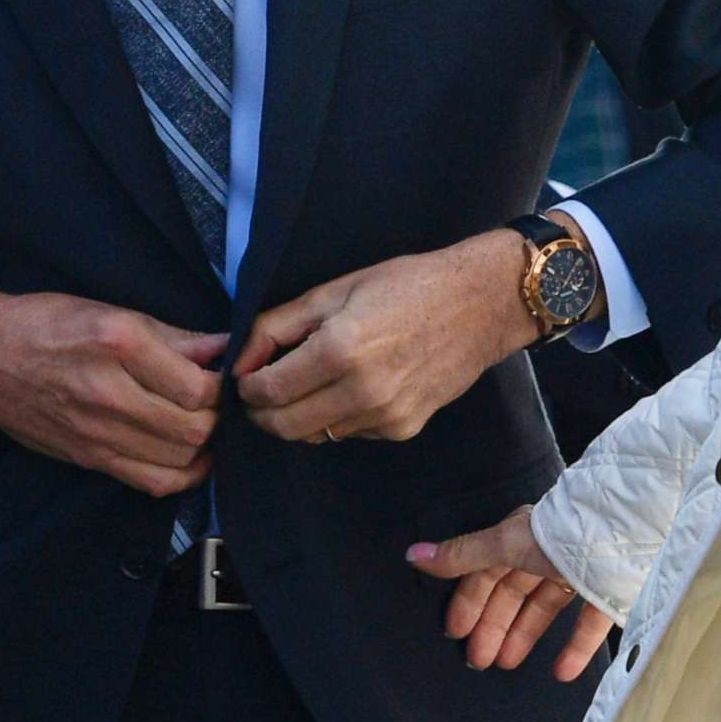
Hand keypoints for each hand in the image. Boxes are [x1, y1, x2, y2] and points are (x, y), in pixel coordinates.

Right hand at [0, 282, 224, 497]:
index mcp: (118, 343)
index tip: (223, 375)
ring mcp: (97, 432)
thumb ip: (171, 336)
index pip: (197, 386)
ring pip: (180, 459)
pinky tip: (188, 456)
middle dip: (217, 416)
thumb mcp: (110, 311)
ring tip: (203, 424)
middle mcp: (109, 391)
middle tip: (217, 401)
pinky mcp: (90, 458)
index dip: (222, 385)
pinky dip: (182, 473)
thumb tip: (220, 348)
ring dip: (204, 445)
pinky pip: (151, 482)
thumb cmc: (44, 324)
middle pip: (194, 427)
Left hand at [233, 232, 539, 441]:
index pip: (268, 390)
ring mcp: (385, 416)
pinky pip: (350, 434)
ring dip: (299, 417)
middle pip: (285, 426)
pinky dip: (337, 418)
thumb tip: (241, 358)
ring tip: (306, 384)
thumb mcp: (336, 290)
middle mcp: (362, 391)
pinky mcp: (403, 428)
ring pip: (316, 435)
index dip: (246, 387)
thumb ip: (279, 324)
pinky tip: (350, 386)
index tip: (245, 376)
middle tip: (261, 391)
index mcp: (340, 349)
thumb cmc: (407, 286)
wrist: (479, 305)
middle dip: (263, 413)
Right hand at [408, 506, 615, 677]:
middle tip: (479, 658)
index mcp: (521, 538)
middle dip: (494, 625)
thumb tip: (413, 554)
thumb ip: (463, 555)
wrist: (622, 534)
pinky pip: (587, 623)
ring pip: (545, 607)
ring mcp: (578, 571)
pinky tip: (562, 672)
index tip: (455, 631)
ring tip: (508, 664)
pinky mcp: (607, 590)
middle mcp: (547, 553)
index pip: (487, 572)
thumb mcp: (505, 545)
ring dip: (524, 635)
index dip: (469, 601)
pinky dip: (574, 647)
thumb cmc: (559, 534)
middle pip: (513, 593)